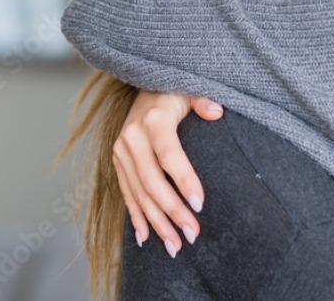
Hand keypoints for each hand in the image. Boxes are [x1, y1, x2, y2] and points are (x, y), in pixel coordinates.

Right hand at [114, 91, 222, 256]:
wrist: (144, 87)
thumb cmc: (176, 91)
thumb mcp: (191, 89)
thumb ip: (204, 100)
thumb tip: (217, 111)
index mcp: (153, 120)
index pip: (169, 156)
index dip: (184, 180)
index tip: (200, 205)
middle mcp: (132, 137)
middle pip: (152, 182)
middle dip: (172, 212)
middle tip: (192, 235)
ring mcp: (121, 151)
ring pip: (138, 194)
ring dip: (157, 222)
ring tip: (175, 246)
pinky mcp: (117, 162)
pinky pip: (126, 193)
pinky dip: (136, 217)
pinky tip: (146, 237)